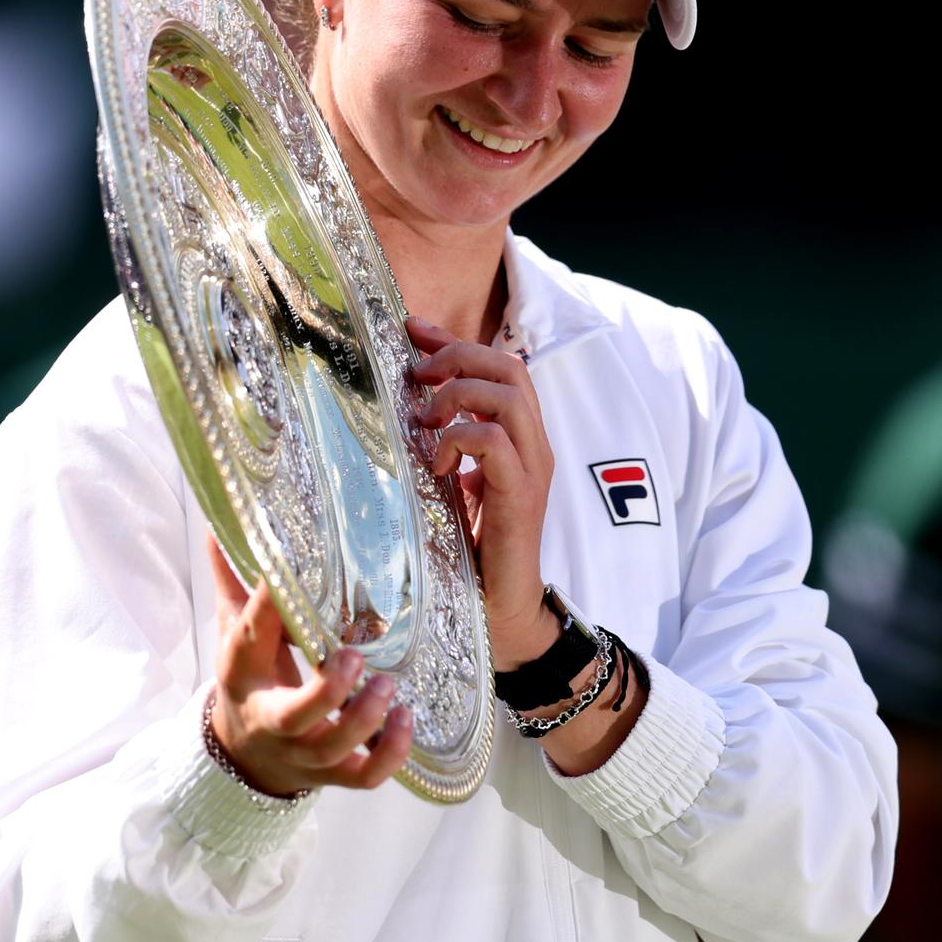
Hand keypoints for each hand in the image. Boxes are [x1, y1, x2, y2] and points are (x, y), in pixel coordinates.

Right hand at [208, 540, 412, 797]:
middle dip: (328, 691)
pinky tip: (406, 720)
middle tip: (354, 655)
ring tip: (390, 686)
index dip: (267, 608)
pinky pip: (363, 779)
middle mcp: (271, 718)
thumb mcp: (236, 631)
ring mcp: (303, 752)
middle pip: (294, 717)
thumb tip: (218, 524)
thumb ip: (233, 580)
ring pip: (333, 750)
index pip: (248, 639)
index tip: (286, 574)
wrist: (244, 753)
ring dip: (365, 721)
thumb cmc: (251, 678)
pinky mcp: (332, 774)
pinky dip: (389, 756)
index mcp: (243, 672)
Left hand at [407, 316, 557, 670]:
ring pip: (507, 394)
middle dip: (458, 356)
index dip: (454, 340)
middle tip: (418, 376)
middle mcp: (533, 444)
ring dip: (458, 394)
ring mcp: (532, 468)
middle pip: (509, 366)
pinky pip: (496, 441)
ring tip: (426, 419)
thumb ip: (444, 444)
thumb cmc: (472, 550)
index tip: (412, 330)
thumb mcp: (453, 483)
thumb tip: (408, 405)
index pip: (499, 364)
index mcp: (519, 436)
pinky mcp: (520, 496)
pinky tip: (437, 462)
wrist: (502, 611)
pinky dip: (460, 439)